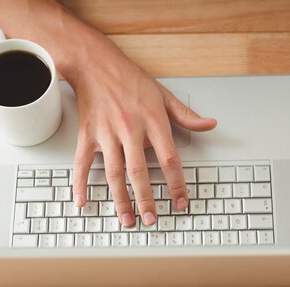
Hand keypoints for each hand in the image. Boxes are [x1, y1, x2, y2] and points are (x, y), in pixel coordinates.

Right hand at [62, 36, 216, 226]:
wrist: (95, 63)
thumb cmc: (130, 80)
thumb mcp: (163, 95)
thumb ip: (186, 115)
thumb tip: (209, 124)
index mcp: (152, 121)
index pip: (169, 159)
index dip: (177, 184)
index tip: (181, 202)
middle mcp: (130, 129)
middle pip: (139, 172)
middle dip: (146, 199)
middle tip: (151, 219)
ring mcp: (106, 133)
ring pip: (113, 173)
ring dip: (119, 199)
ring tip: (126, 219)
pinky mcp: (87, 135)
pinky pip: (82, 163)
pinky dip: (80, 183)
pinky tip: (83, 201)